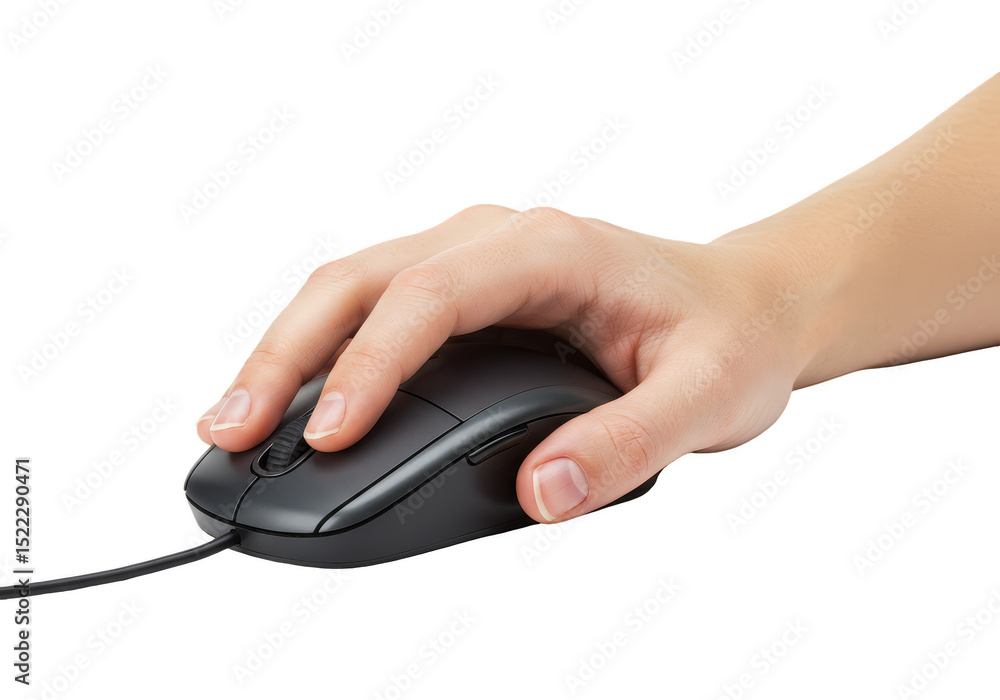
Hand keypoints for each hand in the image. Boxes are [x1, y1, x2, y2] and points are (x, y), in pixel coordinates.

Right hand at [196, 205, 812, 522]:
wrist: (742, 306)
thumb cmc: (725, 339)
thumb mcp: (706, 398)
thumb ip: (628, 445)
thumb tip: (538, 493)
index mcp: (551, 250)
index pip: (433, 297)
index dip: (369, 366)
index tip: (326, 439)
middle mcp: (496, 240)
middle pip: (359, 280)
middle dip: (287, 355)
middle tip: (231, 431)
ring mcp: (471, 259)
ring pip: (349, 288)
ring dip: (287, 352)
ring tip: (232, 422)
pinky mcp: (462, 290)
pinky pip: (372, 309)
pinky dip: (320, 353)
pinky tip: (293, 402)